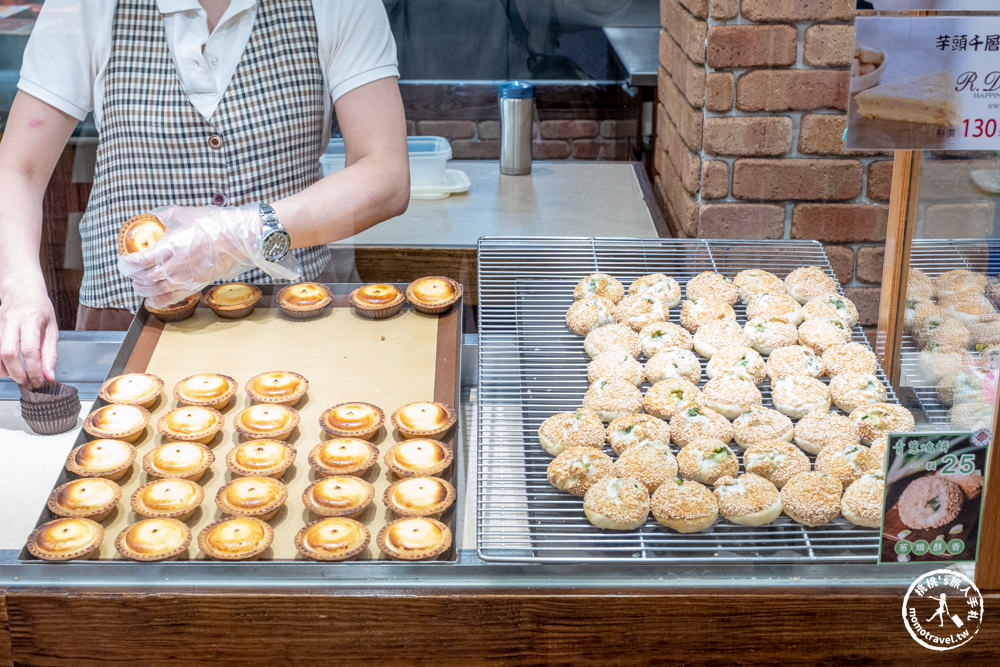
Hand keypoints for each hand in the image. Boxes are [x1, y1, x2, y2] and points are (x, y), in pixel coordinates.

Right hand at [0, 286, 57, 386]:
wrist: (21, 291)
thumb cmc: (40, 309)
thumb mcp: (52, 329)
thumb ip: (50, 353)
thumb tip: (49, 376)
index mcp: (31, 319)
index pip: (30, 350)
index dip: (34, 369)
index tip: (40, 381)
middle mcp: (12, 321)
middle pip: (8, 352)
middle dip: (17, 372)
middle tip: (27, 382)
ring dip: (6, 370)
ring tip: (19, 376)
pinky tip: (7, 368)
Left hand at [117, 204, 300, 307]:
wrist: (237, 238)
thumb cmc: (213, 224)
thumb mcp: (184, 213)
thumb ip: (166, 216)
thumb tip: (156, 217)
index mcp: (170, 247)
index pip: (140, 261)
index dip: (128, 263)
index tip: (124, 260)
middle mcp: (175, 266)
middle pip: (146, 277)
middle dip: (133, 276)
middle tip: (130, 272)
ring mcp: (186, 277)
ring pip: (157, 290)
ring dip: (144, 289)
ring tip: (139, 286)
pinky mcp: (197, 284)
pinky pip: (174, 297)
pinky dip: (160, 301)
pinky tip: (153, 300)